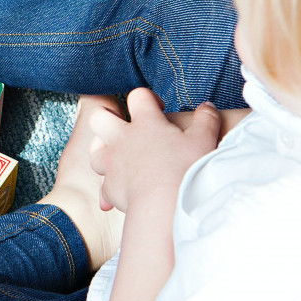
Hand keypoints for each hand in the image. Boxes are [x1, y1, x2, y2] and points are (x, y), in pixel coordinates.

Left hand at [88, 88, 220, 212]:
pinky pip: (102, 186)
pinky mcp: (109, 187)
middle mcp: (122, 139)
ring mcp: (112, 163)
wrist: (165, 204)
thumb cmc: (186, 169)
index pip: (137, 96)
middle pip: (99, 117)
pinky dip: (109, 188)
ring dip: (102, 151)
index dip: (147, 98)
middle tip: (123, 126)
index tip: (158, 109)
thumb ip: (206, 119)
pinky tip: (117, 194)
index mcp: (146, 123)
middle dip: (107, 117)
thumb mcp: (204, 139)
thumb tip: (207, 106)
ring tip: (117, 156)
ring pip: (94, 150)